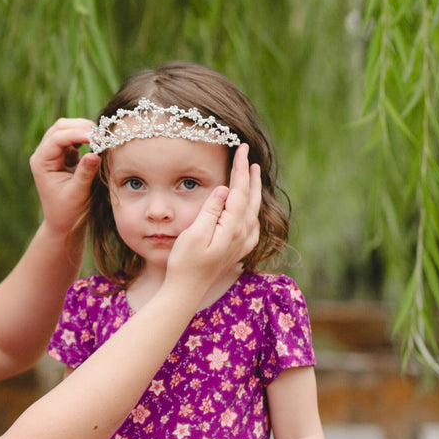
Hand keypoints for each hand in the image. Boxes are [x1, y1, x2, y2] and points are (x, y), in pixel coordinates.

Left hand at [29, 118, 99, 236]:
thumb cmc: (68, 211)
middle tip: (102, 135)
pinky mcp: (64, 154)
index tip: (96, 137)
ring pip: (67, 128)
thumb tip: (95, 153)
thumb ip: (85, 173)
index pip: (57, 139)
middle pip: (60, 127)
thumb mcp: (78, 194)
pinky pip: (74, 137)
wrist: (63, 222)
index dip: (77, 134)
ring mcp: (53, 152)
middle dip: (81, 127)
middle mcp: (44, 154)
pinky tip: (98, 142)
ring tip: (102, 138)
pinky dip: (86, 136)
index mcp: (41, 162)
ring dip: (84, 129)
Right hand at [165, 144, 261, 292]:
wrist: (186, 290)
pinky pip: (252, 223)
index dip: (240, 168)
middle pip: (251, 198)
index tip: (240, 148)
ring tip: (252, 174)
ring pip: (254, 210)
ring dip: (253, 190)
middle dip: (250, 175)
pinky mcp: (237, 250)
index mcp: (233, 227)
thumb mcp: (194, 234)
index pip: (240, 190)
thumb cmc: (185, 262)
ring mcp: (242, 244)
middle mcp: (243, 235)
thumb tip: (225, 189)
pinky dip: (252, 208)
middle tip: (247, 154)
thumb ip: (212, 211)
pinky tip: (249, 207)